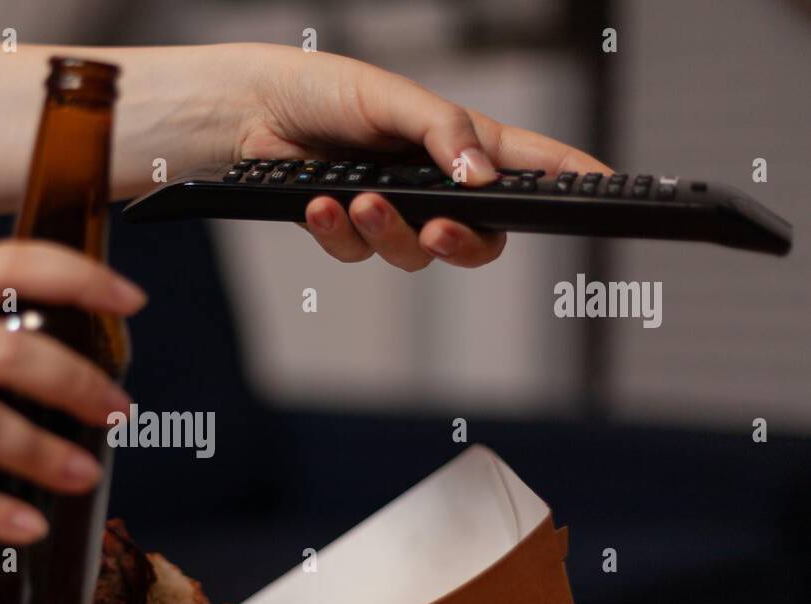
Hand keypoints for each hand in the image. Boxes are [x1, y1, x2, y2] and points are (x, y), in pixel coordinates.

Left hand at [232, 44, 612, 269]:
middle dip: (462, 243)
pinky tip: (322, 205)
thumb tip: (480, 177)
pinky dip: (338, 231)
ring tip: (355, 200)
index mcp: (462, 143)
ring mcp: (393, 210)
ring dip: (385, 232)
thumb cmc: (325, 89)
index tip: (611, 189)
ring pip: (412, 254)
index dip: (573, 181)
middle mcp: (434, 184)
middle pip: (479, 236)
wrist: (252, 112)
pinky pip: (357, 253)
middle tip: (437, 232)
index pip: (531, 166)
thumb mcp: (392, 96)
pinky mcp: (349, 229)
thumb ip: (443, 134)